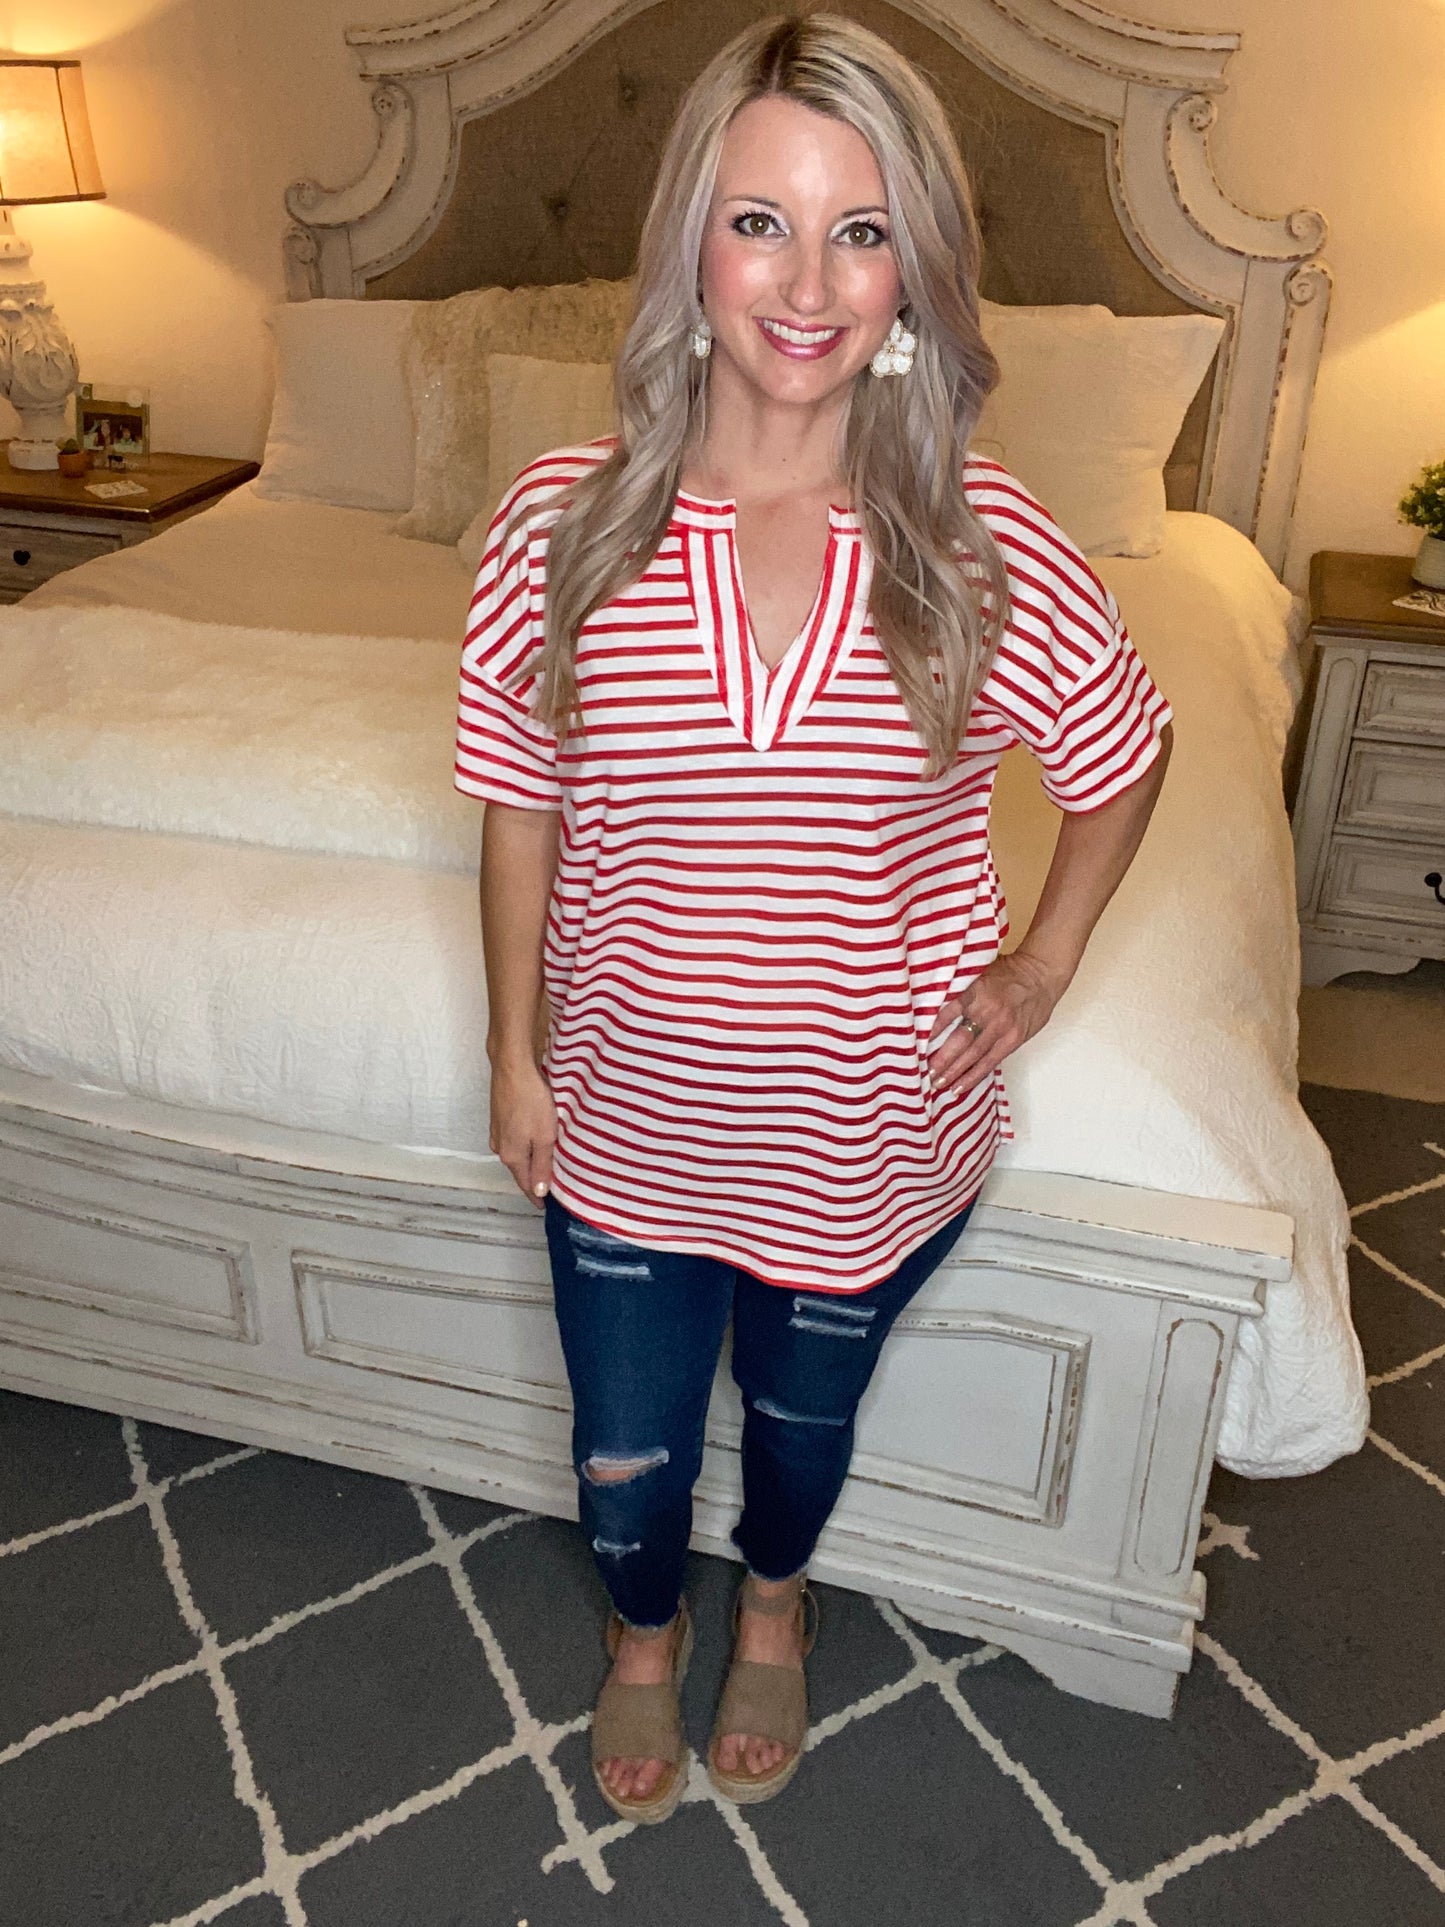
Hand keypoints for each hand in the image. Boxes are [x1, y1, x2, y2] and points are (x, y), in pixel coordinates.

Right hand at [488, 1057, 556, 1205]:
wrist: (513, 1068)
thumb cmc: (531, 1101)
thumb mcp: (544, 1137)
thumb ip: (542, 1165)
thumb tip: (538, 1191)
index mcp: (512, 1156)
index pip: (525, 1184)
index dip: (536, 1196)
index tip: (544, 1206)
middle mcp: (500, 1147)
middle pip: (519, 1169)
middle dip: (533, 1177)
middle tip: (550, 1185)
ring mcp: (497, 1131)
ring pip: (516, 1153)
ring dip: (530, 1159)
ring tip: (545, 1163)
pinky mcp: (499, 1117)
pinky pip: (514, 1139)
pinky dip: (525, 1143)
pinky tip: (534, 1139)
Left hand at [926, 951, 1067, 1095]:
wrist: (1041, 976)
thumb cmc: (1007, 972)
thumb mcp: (979, 972)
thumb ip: (959, 989)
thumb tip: (928, 1004)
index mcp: (975, 991)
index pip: (947, 1013)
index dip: (931, 1031)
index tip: (915, 1045)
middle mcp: (988, 1011)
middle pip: (959, 1040)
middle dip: (941, 1060)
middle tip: (925, 1073)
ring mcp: (1002, 1028)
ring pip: (974, 1056)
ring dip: (954, 1072)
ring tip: (937, 1084)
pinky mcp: (1014, 1039)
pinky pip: (990, 1062)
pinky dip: (974, 1075)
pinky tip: (960, 1086)